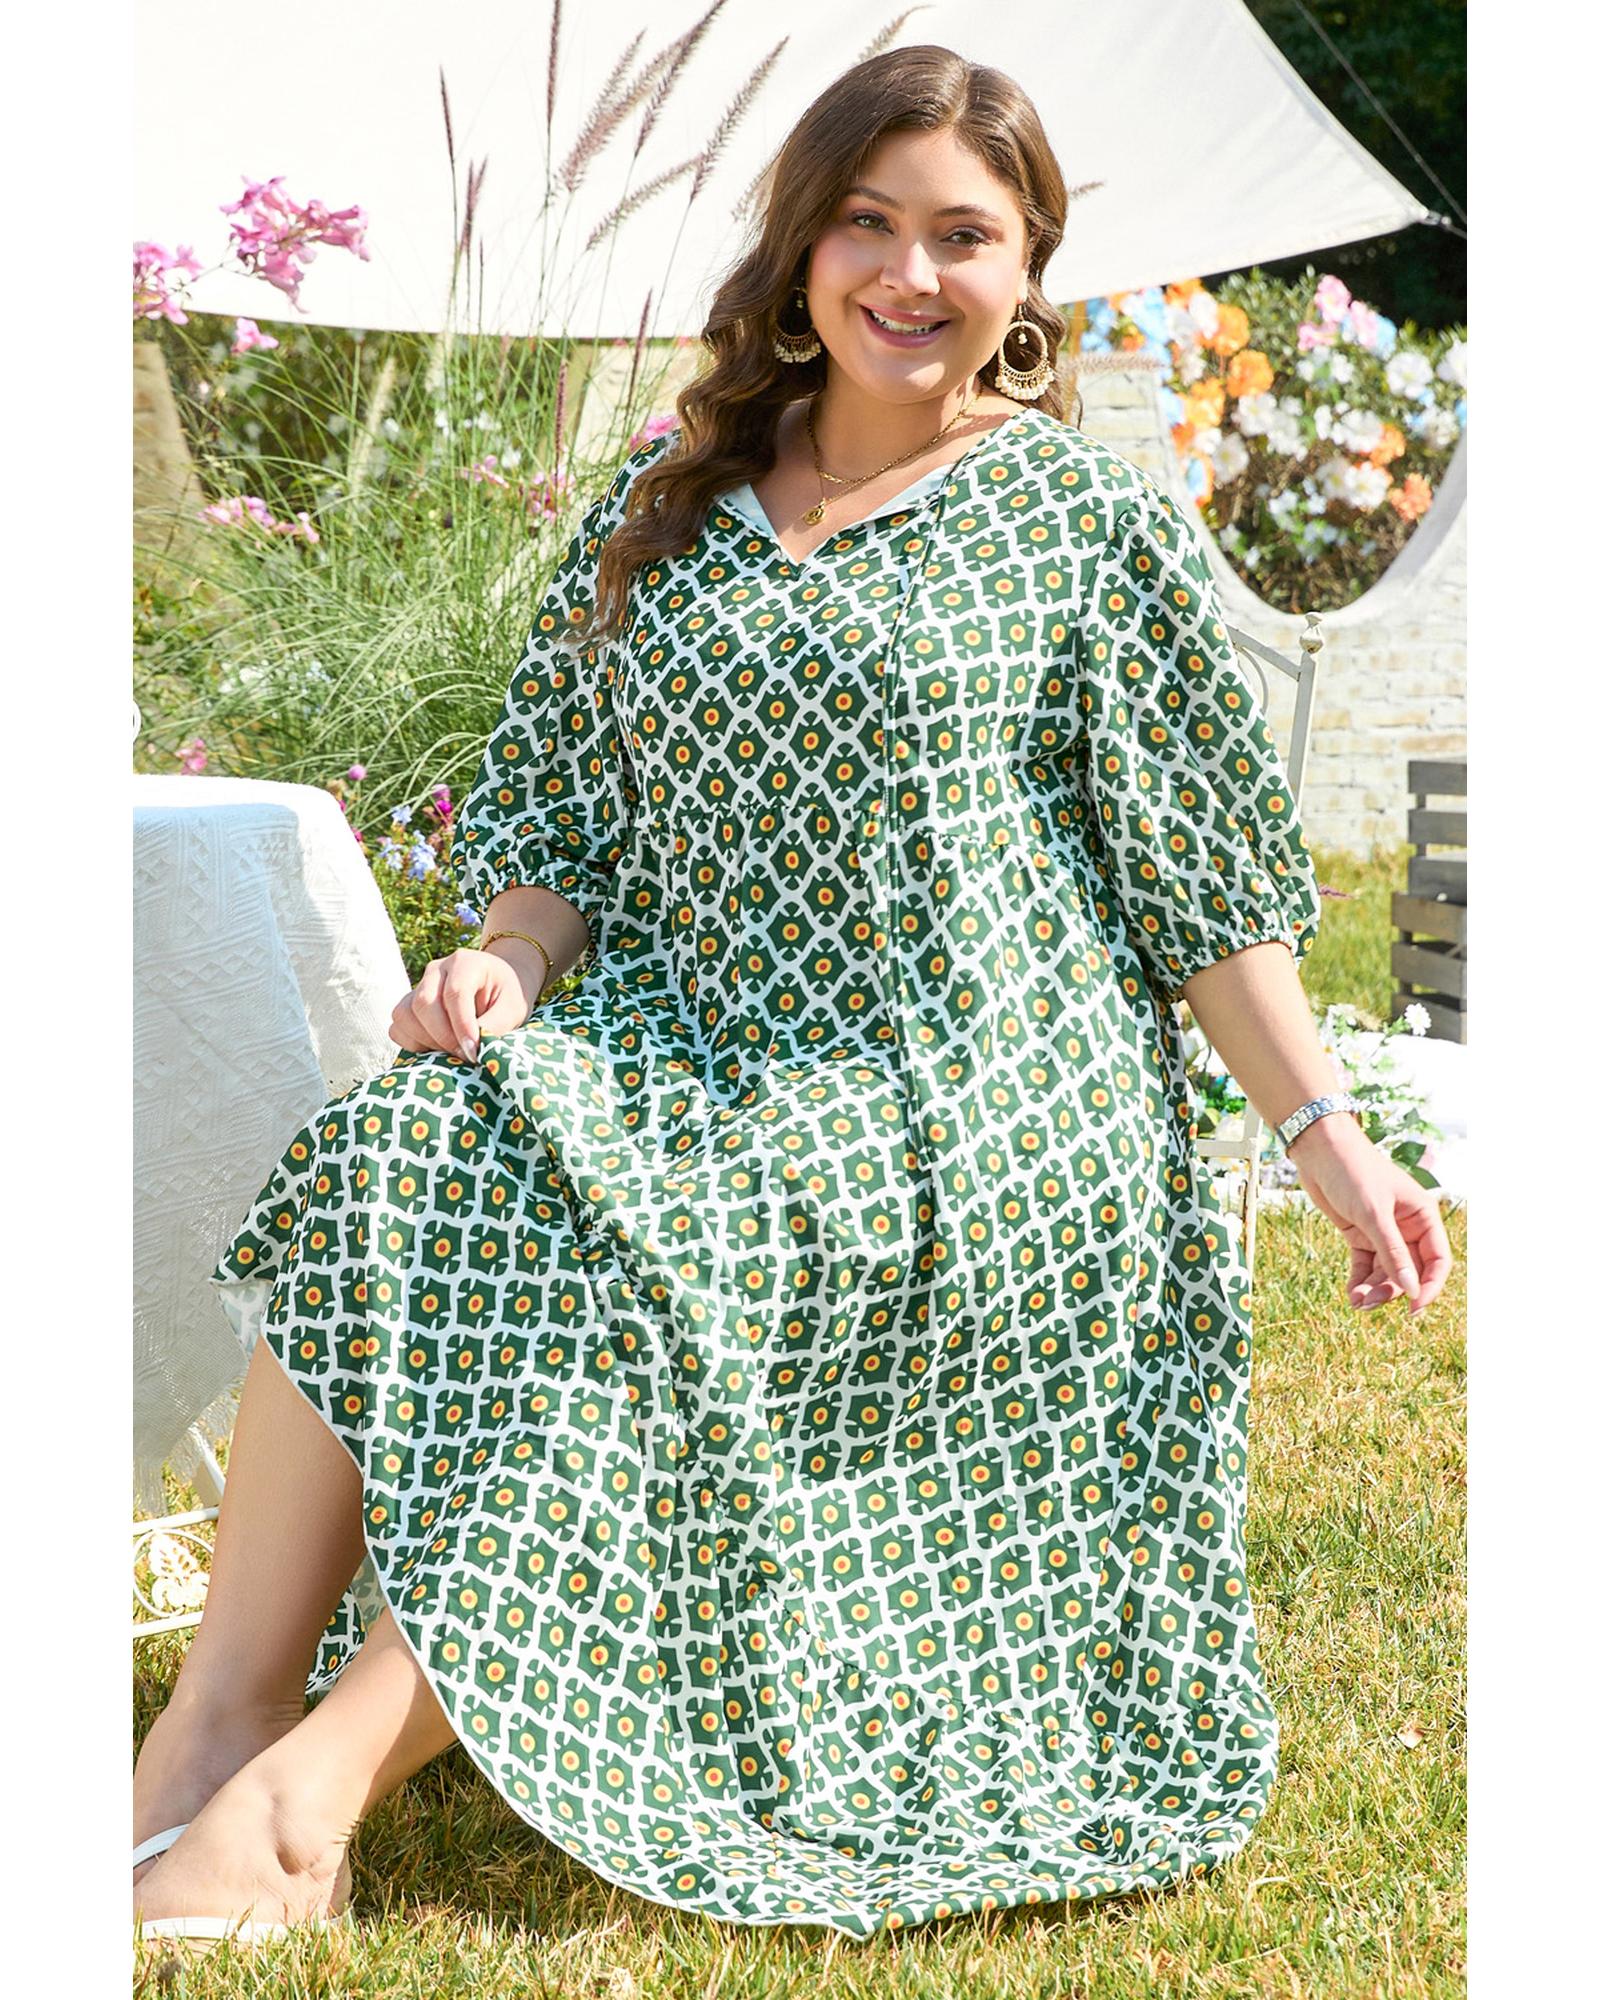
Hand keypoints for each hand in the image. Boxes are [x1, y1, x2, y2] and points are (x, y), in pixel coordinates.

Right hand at [389, 946, 540, 1060]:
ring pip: (405, 1014)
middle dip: (443, 1036)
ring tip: (452, 1051)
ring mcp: (419, 986)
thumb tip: (473, 1050)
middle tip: (465, 1055)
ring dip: (426, 1040)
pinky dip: (413, 1043)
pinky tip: (436, 1048)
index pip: (455, 993)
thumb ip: (496, 1025)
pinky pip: (398, 1027)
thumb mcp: (514, 1008)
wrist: (497, 986)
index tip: (473, 1051)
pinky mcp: (409, 1005)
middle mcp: (437, 970)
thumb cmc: (507, 996)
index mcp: (465, 963)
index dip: (462, 1026)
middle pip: (424, 1002)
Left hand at [1286, 1118, 1452, 1317]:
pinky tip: (1351, 1294)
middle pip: (1409, 1271)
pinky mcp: (1360, 1234)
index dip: (1429, 1286)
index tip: (1414, 1309)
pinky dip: (1360, 1281)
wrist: (1319, 1150)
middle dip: (1392, 1290)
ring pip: (1386, 1272)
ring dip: (1373, 1289)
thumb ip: (1393, 1253)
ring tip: (1355, 1301)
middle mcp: (1407, 1227)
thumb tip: (1412, 1291)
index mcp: (1423, 1216)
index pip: (1437, 1260)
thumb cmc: (1353, 1172)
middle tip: (1368, 1303)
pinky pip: (1366, 1266)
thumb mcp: (1374, 1214)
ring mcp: (1383, 1232)